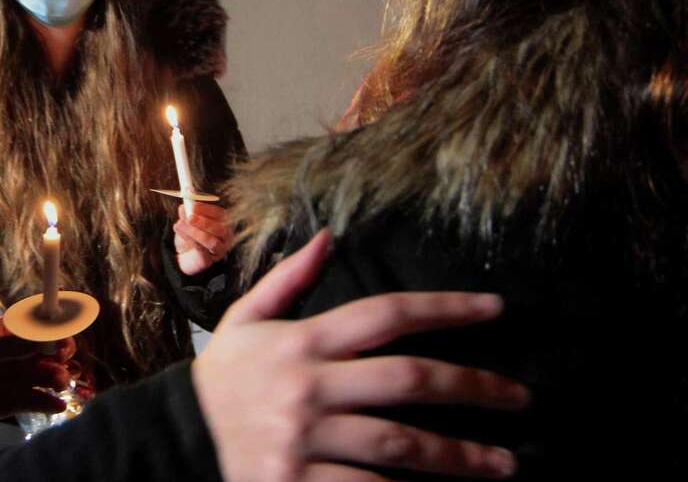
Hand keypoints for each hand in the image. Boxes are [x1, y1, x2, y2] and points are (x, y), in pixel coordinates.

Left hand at [0, 315, 76, 420]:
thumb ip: (13, 345)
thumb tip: (43, 338)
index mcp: (18, 335)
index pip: (45, 325)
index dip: (58, 328)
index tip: (60, 335)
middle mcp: (27, 353)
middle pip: (57, 349)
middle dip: (64, 352)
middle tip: (59, 359)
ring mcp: (27, 376)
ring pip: (54, 374)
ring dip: (60, 378)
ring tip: (56, 384)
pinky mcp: (23, 399)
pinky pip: (43, 401)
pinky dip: (53, 404)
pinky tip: (57, 405)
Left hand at [174, 202, 233, 274]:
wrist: (185, 255)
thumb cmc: (190, 234)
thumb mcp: (187, 222)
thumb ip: (187, 214)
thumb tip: (183, 207)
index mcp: (223, 222)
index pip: (220, 214)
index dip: (207, 209)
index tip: (193, 205)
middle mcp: (225, 236)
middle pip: (220, 229)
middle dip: (204, 222)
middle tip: (190, 217)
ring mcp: (220, 249)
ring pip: (212, 242)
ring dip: (195, 233)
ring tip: (180, 225)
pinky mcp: (211, 259)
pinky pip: (203, 251)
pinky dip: (191, 241)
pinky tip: (182, 234)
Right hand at [193, 230, 528, 481]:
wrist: (178, 438)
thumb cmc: (223, 377)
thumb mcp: (245, 319)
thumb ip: (288, 279)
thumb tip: (328, 237)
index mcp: (301, 341)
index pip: (385, 314)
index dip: (446, 308)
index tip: (495, 308)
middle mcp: (309, 386)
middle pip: (408, 379)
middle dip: (473, 387)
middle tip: (519, 398)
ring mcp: (306, 439)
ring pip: (400, 444)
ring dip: (460, 455)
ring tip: (504, 464)